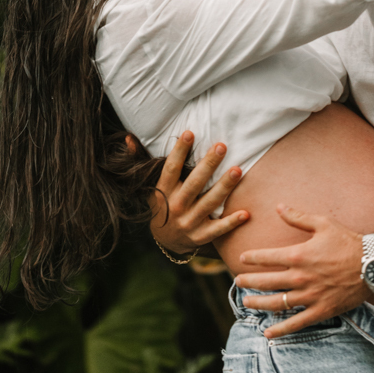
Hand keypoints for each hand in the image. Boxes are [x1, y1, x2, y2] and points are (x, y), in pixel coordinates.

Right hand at [147, 131, 248, 254]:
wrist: (166, 240)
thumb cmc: (162, 203)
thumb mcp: (149, 185)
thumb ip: (140, 161)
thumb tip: (128, 137)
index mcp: (163, 191)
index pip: (171, 168)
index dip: (180, 151)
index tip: (190, 132)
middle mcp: (175, 207)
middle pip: (194, 183)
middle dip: (208, 165)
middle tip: (222, 146)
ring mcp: (188, 223)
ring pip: (209, 203)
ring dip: (224, 187)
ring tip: (238, 170)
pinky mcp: (201, 236)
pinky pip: (218, 230)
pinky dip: (231, 222)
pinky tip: (246, 213)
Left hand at [234, 205, 366, 338]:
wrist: (373, 264)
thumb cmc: (348, 241)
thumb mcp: (323, 223)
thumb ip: (298, 216)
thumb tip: (278, 206)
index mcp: (299, 255)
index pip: (267, 257)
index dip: (252, 258)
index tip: (242, 258)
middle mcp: (300, 277)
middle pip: (267, 281)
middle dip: (249, 281)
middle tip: (238, 281)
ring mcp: (310, 296)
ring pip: (277, 303)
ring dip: (258, 304)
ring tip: (246, 303)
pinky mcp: (321, 310)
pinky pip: (297, 323)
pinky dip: (281, 329)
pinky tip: (268, 332)